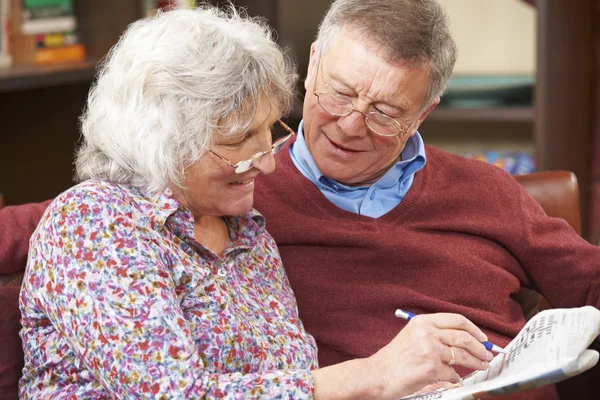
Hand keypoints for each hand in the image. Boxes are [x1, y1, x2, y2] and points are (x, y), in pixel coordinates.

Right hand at [366, 313, 493, 398]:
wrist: (379, 374)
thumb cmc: (395, 358)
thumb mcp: (413, 336)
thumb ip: (435, 334)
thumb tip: (464, 340)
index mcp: (423, 321)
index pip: (457, 319)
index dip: (474, 329)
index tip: (482, 337)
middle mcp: (428, 332)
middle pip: (464, 336)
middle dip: (481, 347)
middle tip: (487, 354)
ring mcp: (430, 350)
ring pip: (463, 356)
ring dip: (477, 362)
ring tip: (482, 365)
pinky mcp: (432, 368)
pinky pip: (453, 373)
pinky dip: (456, 378)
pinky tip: (455, 379)